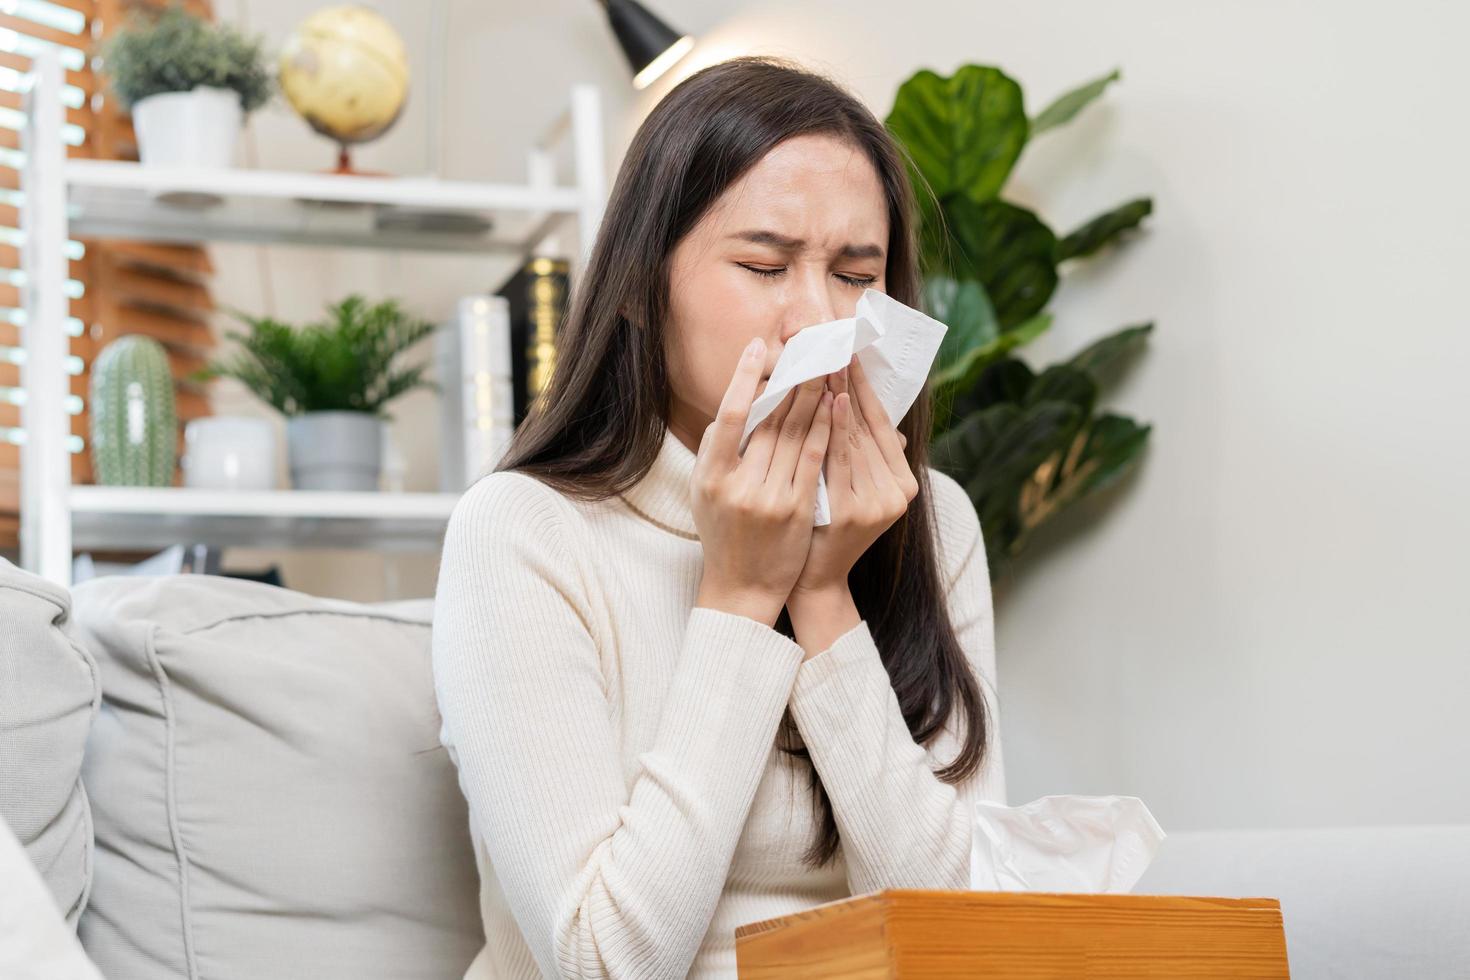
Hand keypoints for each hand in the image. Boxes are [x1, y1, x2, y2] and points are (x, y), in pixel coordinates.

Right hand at [692, 337, 834, 626]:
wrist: (742, 589)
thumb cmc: (722, 533)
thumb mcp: (705, 490)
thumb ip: (716, 448)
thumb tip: (738, 401)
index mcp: (710, 476)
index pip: (729, 416)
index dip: (744, 378)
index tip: (757, 346)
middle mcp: (739, 486)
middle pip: (769, 420)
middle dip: (791, 379)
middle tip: (808, 346)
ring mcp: (770, 499)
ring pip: (796, 434)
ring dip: (814, 395)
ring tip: (826, 364)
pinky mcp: (798, 510)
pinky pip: (816, 459)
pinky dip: (826, 428)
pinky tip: (835, 403)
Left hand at [790, 355, 917, 599]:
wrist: (813, 580)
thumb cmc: (827, 528)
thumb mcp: (853, 488)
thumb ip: (865, 453)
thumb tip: (875, 411)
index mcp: (904, 485)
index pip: (882, 425)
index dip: (867, 389)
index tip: (852, 355)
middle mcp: (898, 494)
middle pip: (870, 427)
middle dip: (852, 386)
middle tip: (837, 348)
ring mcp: (878, 504)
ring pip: (858, 439)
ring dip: (843, 398)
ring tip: (830, 364)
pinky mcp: (855, 512)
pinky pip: (841, 459)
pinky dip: (835, 427)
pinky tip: (829, 401)